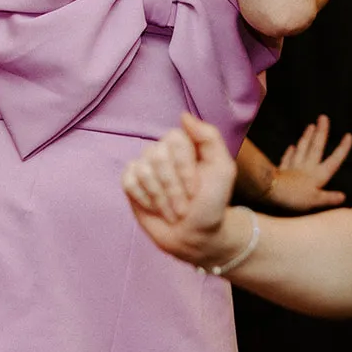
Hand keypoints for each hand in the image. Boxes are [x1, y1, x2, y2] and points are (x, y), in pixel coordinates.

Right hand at [123, 113, 239, 266]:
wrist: (195, 236)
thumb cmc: (211, 203)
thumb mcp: (223, 170)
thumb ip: (209, 138)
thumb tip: (183, 115)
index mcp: (184, 143)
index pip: (175, 140)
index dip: (184, 168)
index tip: (196, 189)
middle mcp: (162, 150)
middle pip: (157, 156)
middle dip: (172, 187)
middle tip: (184, 206)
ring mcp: (145, 165)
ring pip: (143, 170)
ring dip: (160, 198)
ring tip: (172, 211)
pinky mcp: (131, 182)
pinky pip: (128, 181)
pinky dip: (143, 198)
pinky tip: (154, 207)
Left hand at [265, 116, 351, 211]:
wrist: (271, 190)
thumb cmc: (294, 197)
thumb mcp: (315, 201)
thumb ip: (329, 198)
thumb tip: (343, 196)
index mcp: (318, 175)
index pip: (334, 160)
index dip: (342, 149)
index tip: (349, 135)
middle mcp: (307, 167)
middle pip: (316, 147)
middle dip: (321, 132)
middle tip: (323, 117)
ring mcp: (294, 167)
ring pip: (302, 148)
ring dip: (307, 137)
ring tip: (310, 125)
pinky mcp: (282, 170)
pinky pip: (287, 158)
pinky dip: (290, 152)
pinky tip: (292, 146)